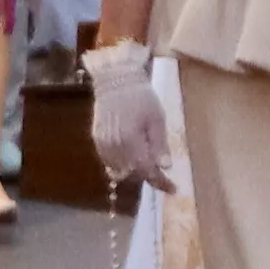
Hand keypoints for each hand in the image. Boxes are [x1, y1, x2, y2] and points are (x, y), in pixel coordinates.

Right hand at [87, 41, 179, 192]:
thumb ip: (160, 144)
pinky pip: (109, 161)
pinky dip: (121, 163)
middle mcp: (115, 147)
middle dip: (148, 175)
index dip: (161, 182)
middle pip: (133, 174)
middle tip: (161, 172)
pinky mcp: (97, 139)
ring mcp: (103, 144)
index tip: (173, 188)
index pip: (147, 171)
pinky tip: (130, 155)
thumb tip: (166, 167)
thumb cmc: (141, 96)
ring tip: (145, 162)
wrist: (115, 79)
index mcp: (132, 141)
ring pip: (120, 170)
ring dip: (134, 171)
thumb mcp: (157, 118)